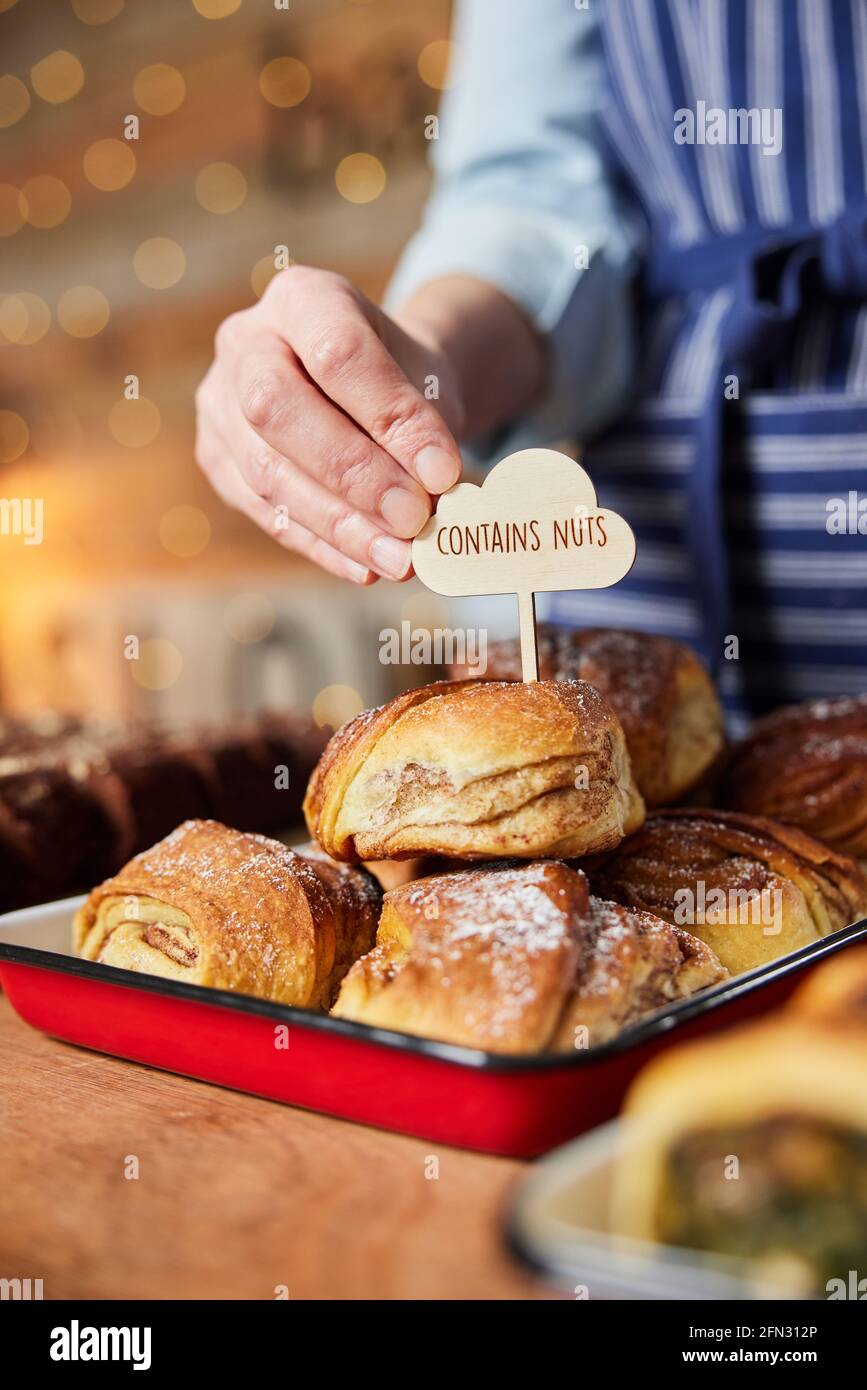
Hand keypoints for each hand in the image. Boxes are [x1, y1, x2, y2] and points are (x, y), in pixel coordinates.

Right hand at [195, 266, 464, 583]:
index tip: (443, 471)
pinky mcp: (216, 458)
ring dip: (339, 525)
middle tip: (413, 520)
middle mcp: (244, 341)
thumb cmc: (399, 377)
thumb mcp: (426, 381)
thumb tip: (434, 502)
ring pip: (265, 472)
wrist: (365, 384)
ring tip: (400, 559)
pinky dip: (320, 545)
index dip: (392, 418)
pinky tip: (365, 567)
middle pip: (277, 409)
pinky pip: (263, 511)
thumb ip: (426, 429)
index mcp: (302, 297)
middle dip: (353, 475)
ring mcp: (218, 401)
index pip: (338, 355)